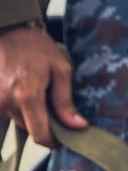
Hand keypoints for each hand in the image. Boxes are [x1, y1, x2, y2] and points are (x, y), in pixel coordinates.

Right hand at [0, 26, 86, 146]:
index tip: (65, 138)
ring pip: (19, 121)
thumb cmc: (36, 46)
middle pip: (30, 129)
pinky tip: (27, 92)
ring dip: (32, 116)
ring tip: (42, 95)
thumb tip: (78, 125)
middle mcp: (6, 101)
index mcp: (26, 95)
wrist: (7, 29)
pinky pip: (8, 111)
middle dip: (46, 126)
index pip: (39, 134)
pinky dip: (20, 108)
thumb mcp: (60, 70)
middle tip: (59, 113)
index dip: (54, 142)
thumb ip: (66, 101)